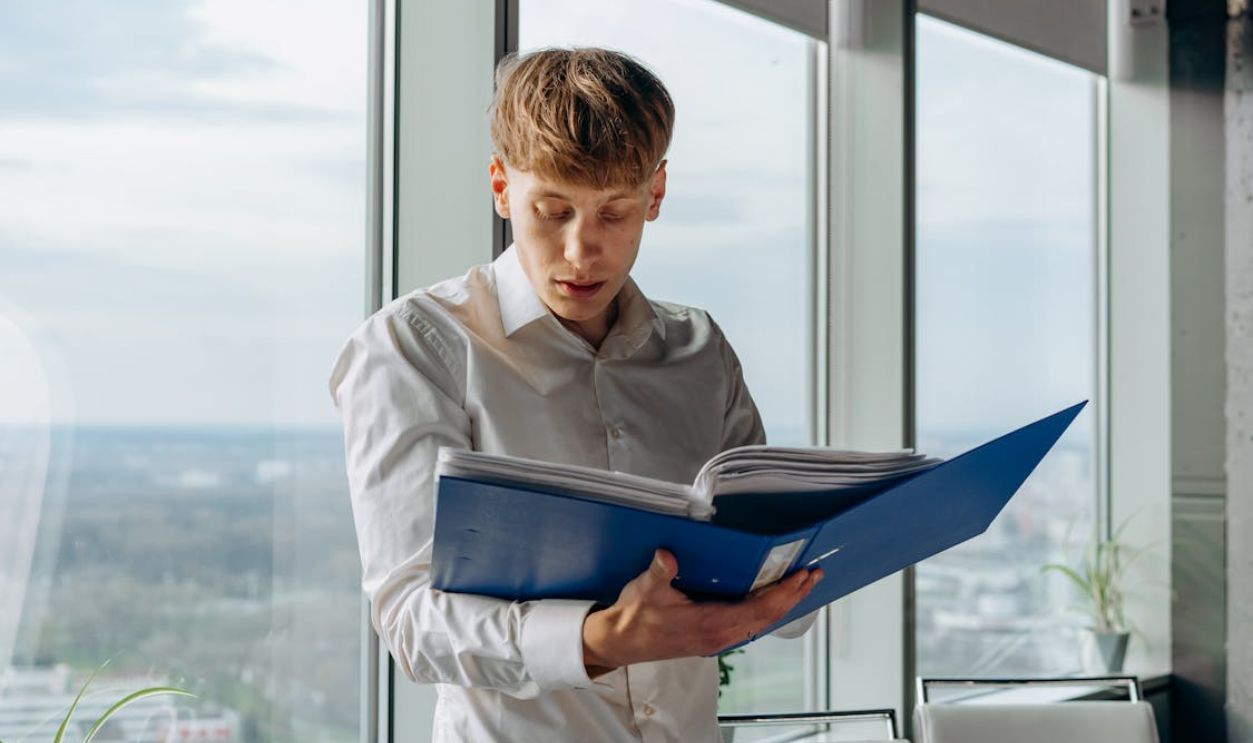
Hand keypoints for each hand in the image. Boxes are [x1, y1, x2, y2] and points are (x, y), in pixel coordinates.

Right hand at [581, 548, 821, 674]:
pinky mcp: (713, 637)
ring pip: (761, 622)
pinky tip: (772, 598)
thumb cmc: (635, 617)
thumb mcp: (645, 590)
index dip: (783, 594)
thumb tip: (668, 555)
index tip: (801, 577)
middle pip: (768, 617)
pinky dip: (767, 609)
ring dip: (783, 603)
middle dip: (793, 596)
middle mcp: (720, 635)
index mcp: (710, 624)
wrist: (620, 642)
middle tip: (814, 575)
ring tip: (801, 584)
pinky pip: (750, 623)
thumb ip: (660, 572)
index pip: (759, 610)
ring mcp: (718, 639)